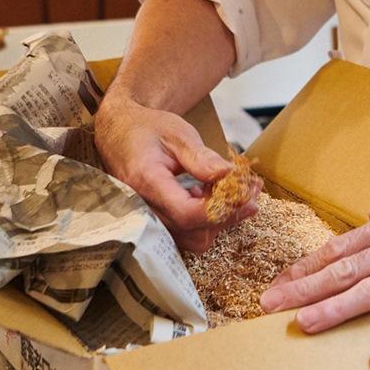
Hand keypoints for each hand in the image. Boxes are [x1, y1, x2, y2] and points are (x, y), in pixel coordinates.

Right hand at [93, 93, 254, 251]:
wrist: (119, 132)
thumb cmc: (147, 129)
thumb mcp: (177, 134)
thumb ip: (201, 158)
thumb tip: (228, 176)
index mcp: (147, 181)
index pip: (187, 213)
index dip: (221, 209)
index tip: (245, 193)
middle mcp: (143, 208)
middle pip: (194, 231)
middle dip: (228, 215)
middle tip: (249, 190)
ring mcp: (148, 220)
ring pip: (192, 240)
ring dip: (219, 221)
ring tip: (229, 191)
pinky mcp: (155, 224)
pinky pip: (185, 235)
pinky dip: (206, 222)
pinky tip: (210, 197)